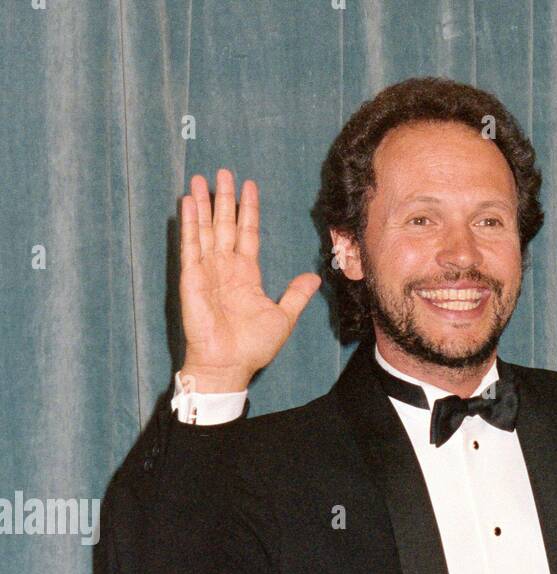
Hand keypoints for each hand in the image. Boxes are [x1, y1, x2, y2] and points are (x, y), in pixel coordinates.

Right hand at [179, 168, 320, 391]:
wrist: (229, 364)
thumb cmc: (253, 347)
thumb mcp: (283, 317)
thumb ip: (295, 295)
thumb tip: (313, 278)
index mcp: (246, 275)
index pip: (248, 233)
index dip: (249, 210)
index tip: (250, 186)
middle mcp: (226, 268)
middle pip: (225, 224)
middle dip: (224, 198)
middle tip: (224, 172)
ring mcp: (207, 271)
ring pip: (206, 229)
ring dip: (204, 204)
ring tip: (203, 178)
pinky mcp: (191, 278)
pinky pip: (190, 245)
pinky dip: (190, 224)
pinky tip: (188, 202)